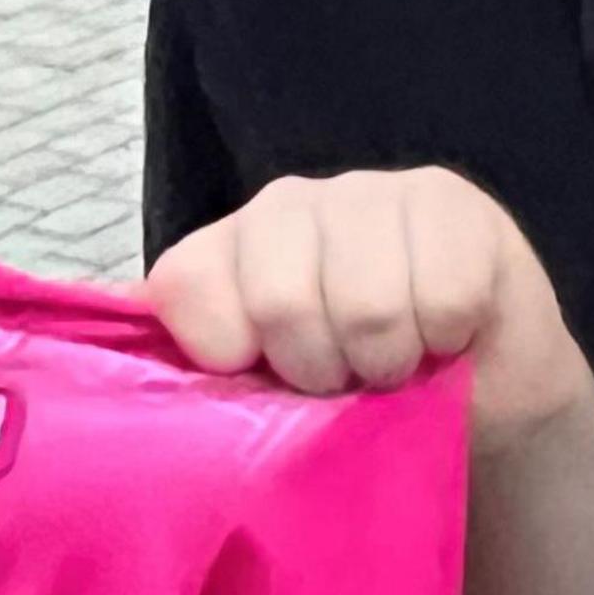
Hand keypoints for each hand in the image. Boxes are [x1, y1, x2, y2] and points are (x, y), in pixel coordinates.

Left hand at [145, 169, 593, 445]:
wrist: (482, 400)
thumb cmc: (365, 403)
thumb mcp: (268, 403)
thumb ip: (195, 377)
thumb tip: (111, 349)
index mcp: (225, 249)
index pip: (187, 286)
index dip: (234, 358)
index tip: (273, 382)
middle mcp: (285, 205)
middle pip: (278, 299)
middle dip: (322, 368)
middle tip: (349, 376)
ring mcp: (367, 191)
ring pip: (366, 302)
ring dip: (391, 360)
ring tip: (400, 360)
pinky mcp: (447, 200)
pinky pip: (442, 293)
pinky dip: (448, 337)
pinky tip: (449, 333)